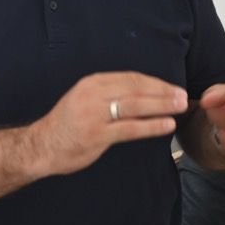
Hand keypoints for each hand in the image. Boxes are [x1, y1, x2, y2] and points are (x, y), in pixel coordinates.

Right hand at [27, 72, 185, 177]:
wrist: (41, 146)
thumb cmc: (67, 125)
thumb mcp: (85, 99)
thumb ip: (109, 94)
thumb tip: (143, 93)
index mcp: (92, 83)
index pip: (131, 78)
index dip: (155, 82)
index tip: (173, 87)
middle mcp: (93, 94)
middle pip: (136, 89)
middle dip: (163, 92)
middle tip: (184, 96)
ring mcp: (94, 114)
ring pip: (136, 106)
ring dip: (162, 106)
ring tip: (180, 107)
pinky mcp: (96, 135)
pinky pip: (130, 129)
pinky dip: (151, 126)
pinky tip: (167, 126)